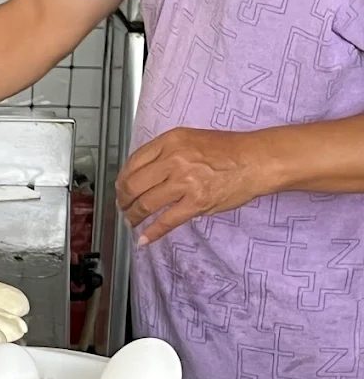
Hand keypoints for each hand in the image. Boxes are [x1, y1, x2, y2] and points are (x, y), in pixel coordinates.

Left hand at [117, 127, 268, 244]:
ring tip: (132, 221)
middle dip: (123, 201)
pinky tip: (144, 238)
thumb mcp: (190, 140)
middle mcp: (174, 159)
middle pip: (133, 185)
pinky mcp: (197, 201)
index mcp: (171, 141)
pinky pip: (166, 221)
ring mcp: (185, 181)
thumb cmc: (228, 151)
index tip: (120, 189)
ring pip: (145, 204)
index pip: (132, 163)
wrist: (258, 159)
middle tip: (124, 207)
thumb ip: (165, 154)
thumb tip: (140, 175)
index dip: (122, 181)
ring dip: (134, 217)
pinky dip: (151, 232)